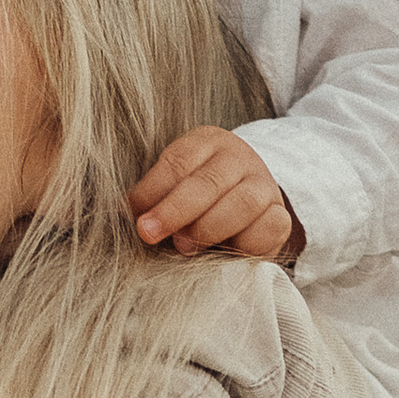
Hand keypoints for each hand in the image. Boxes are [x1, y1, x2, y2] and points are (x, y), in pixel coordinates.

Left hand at [129, 126, 301, 262]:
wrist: (247, 209)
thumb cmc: (197, 200)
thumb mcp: (173, 188)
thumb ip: (150, 198)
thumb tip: (119, 214)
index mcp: (205, 143)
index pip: (178, 161)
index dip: (152, 190)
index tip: (132, 214)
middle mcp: (238, 158)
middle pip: (208, 182)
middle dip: (174, 211)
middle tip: (149, 233)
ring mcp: (263, 185)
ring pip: (242, 203)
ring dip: (208, 228)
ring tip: (184, 247)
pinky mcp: (279, 216)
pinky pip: (267, 228)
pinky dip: (243, 244)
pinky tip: (223, 254)